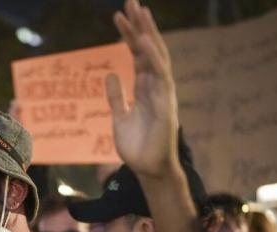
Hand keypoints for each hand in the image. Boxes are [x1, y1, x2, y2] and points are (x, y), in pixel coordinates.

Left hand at [107, 0, 179, 178]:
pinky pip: (160, 75)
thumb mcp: (119, 117)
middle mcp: (156, 86)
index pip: (137, 55)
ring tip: (139, 12)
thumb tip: (110, 74)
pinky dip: (152, 57)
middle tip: (131, 2)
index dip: (130, 35)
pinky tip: (143, 41)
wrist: (148, 169)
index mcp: (145, 88)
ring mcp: (162, 92)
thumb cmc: (137, 146)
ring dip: (147, 34)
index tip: (120, 16)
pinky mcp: (166, 103)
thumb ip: (116, 96)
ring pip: (156, 56)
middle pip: (148, 49)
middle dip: (140, 26)